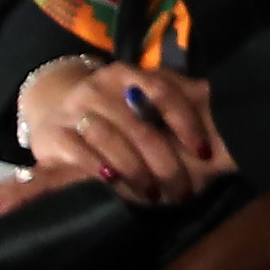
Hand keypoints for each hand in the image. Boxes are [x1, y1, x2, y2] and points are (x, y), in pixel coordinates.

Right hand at [16, 57, 232, 204]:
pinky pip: (79, 152)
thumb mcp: (138, 96)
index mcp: (128, 75)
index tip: (205, 152)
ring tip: (153, 194)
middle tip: (182, 190)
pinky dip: (100, 168)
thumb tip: (218, 110)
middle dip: (165, 163)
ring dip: (136, 171)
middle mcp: (100, 88)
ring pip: (111, 139)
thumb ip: (172, 100)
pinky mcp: (52, 134)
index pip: (164, 93)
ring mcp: (74, 109)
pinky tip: (115, 182)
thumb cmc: (111, 107)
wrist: (50, 102)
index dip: (187, 123)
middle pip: (140, 126)